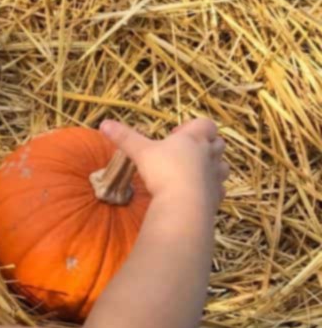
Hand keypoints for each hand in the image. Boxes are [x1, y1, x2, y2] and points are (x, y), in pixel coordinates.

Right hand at [100, 117, 228, 212]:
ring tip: (193, 172)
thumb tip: (104, 124)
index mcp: (194, 139)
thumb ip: (125, 138)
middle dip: (205, 145)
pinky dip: (212, 189)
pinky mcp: (217, 196)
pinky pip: (219, 189)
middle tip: (185, 153)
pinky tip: (197, 193)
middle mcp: (209, 155)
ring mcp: (216, 176)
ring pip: (223, 166)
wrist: (184, 204)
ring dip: (213, 166)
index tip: (175, 135)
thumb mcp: (141, 152)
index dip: (193, 126)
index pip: (205, 124)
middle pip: (218, 143)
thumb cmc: (164, 171)